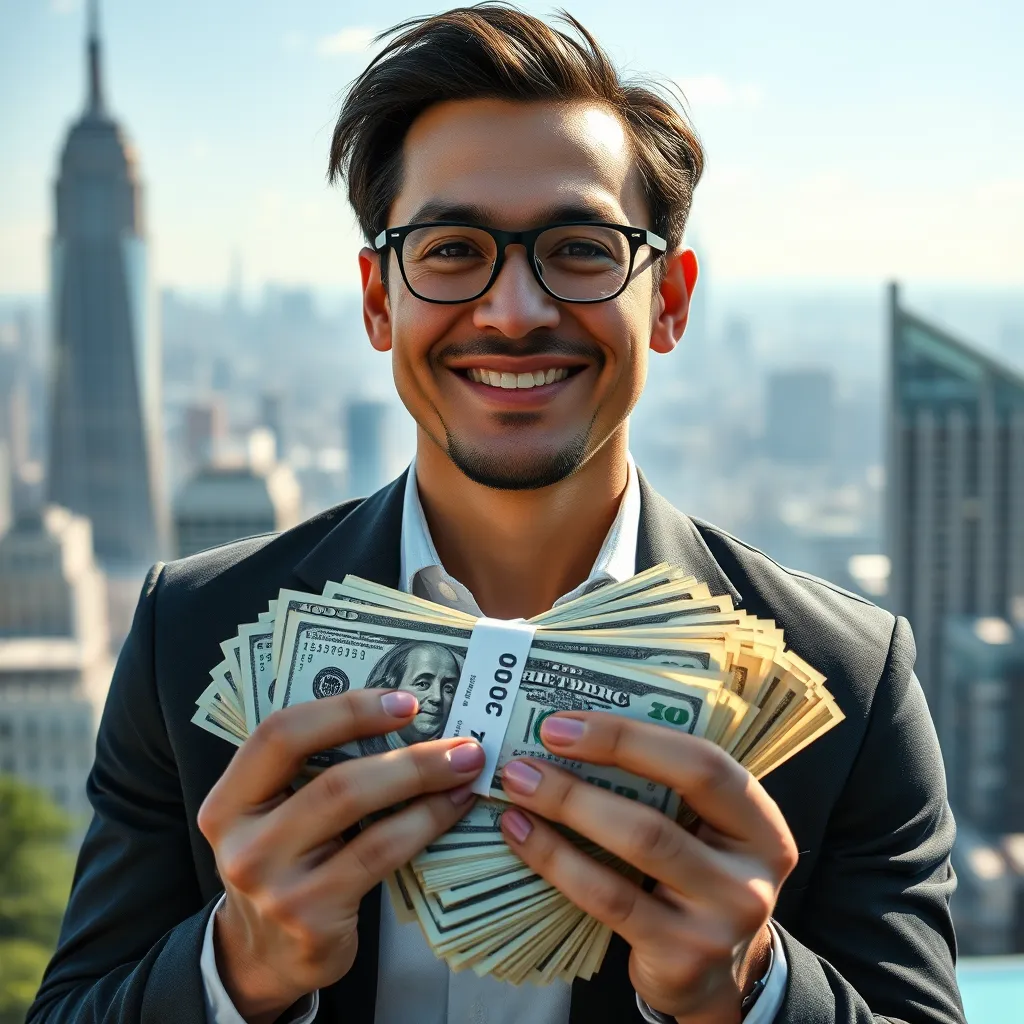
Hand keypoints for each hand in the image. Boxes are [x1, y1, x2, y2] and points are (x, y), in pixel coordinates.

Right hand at [197, 689, 483, 1023]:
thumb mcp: (276, 815)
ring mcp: (275, 885)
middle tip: (460, 741)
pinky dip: (424, 822)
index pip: (279, 734)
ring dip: (423, 781)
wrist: (266, 958)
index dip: (345, 710)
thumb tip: (402, 717)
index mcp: (230, 801)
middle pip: (333, 777)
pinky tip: (451, 807)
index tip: (404, 701)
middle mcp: (243, 842)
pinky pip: (380, 854)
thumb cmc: (286, 865)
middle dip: (407, 754)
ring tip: (465, 767)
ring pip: (359, 812)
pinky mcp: (312, 917)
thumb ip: (313, 770)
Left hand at [498, 713, 796, 1023]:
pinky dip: (556, 861)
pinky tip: (522, 836)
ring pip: (636, 846)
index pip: (702, 763)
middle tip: (527, 757)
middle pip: (664, 805)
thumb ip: (663, 787)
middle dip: (588, 774)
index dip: (629, 738)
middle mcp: (751, 870)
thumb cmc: (693, 878)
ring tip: (517, 789)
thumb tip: (573, 731)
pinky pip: (608, 898)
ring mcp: (721, 918)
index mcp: (760, 822)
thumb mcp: (701, 831)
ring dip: (565, 810)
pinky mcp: (681, 956)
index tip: (563, 724)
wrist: (713, 975)